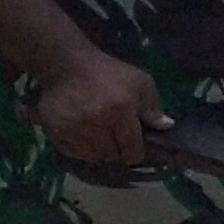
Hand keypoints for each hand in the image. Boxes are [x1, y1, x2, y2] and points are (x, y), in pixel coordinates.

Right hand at [35, 52, 163, 166]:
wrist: (67, 65)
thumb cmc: (109, 73)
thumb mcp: (140, 83)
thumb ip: (153, 107)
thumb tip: (166, 127)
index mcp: (120, 112)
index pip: (132, 151)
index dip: (136, 152)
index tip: (135, 146)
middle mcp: (97, 125)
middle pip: (113, 156)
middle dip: (118, 151)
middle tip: (117, 138)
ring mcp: (74, 130)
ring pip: (93, 157)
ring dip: (100, 151)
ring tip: (101, 136)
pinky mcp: (56, 133)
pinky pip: (74, 154)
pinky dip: (81, 149)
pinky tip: (84, 135)